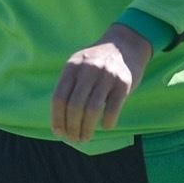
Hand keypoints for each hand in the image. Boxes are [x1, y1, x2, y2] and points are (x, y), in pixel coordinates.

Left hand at [50, 23, 153, 143]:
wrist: (126, 43)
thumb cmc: (97, 61)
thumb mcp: (79, 65)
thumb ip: (69, 86)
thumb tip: (59, 121)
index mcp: (72, 66)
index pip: (59, 97)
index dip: (57, 118)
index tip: (58, 132)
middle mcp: (88, 69)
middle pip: (75, 106)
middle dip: (72, 127)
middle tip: (73, 139)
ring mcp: (107, 75)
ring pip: (92, 110)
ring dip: (87, 129)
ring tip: (85, 138)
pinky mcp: (124, 82)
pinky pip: (113, 108)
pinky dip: (107, 122)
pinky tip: (105, 126)